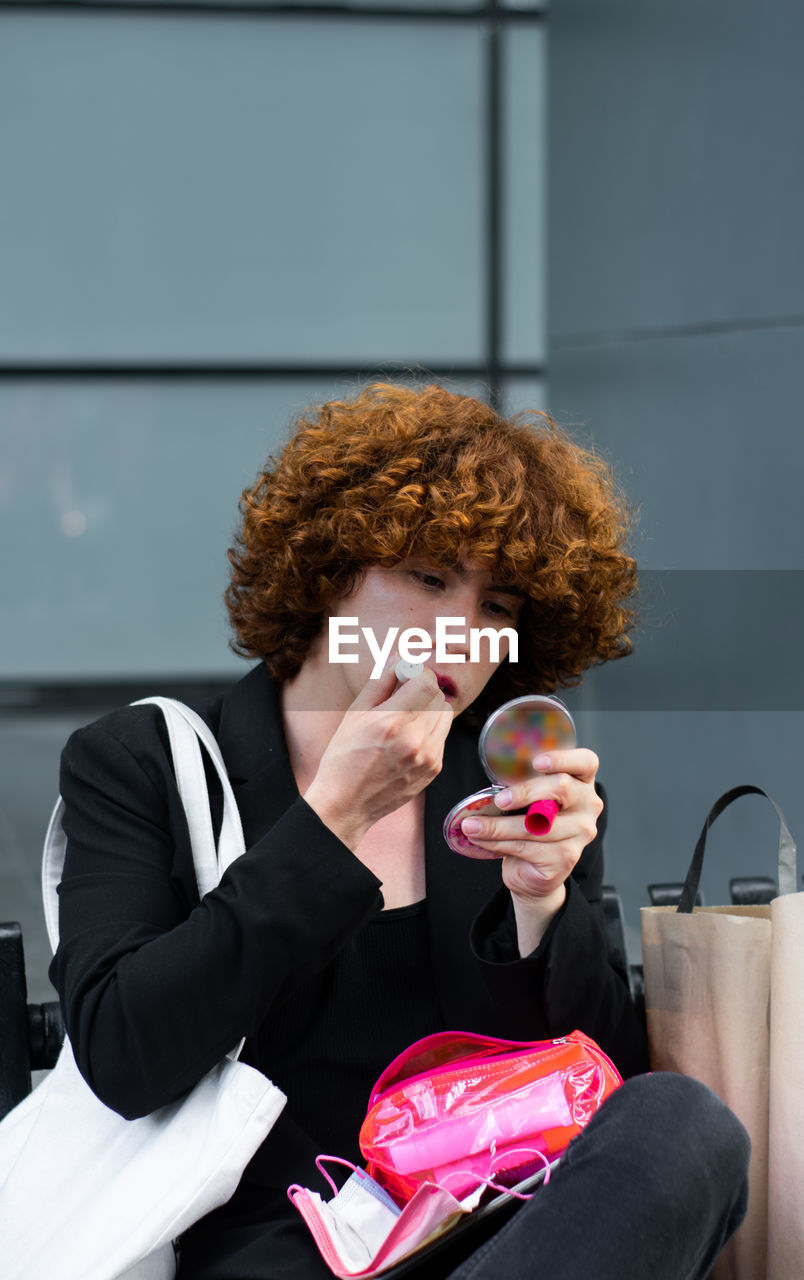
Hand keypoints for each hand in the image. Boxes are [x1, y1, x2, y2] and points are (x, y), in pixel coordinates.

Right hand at [303, 662, 452, 848]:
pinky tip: (407, 740)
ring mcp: (428, 757)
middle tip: (402, 698)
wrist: (346, 803)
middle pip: (438, 696)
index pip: (427, 682)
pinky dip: (429, 731)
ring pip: (445, 715)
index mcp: (392, 722)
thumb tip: (399, 659)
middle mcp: (415, 740)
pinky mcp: (434, 769)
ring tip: (406, 719)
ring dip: (430, 710)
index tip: (404, 678)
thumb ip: (381, 682)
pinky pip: (441, 736)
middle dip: (423, 690)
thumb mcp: (355, 713)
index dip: (417, 674)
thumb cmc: (344, 756)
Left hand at [460, 748, 602, 951]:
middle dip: (525, 792)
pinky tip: (481, 840)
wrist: (534, 870)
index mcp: (582, 781)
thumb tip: (488, 780)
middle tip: (499, 800)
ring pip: (537, 825)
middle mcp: (588, 805)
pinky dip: (497, 843)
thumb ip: (521, 785)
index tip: (536, 762)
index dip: (562, 758)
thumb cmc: (531, 823)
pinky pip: (527, 847)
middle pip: (562, 788)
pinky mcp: (566, 858)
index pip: (586, 762)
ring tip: (471, 826)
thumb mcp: (530, 799)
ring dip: (498, 826)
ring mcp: (581, 833)